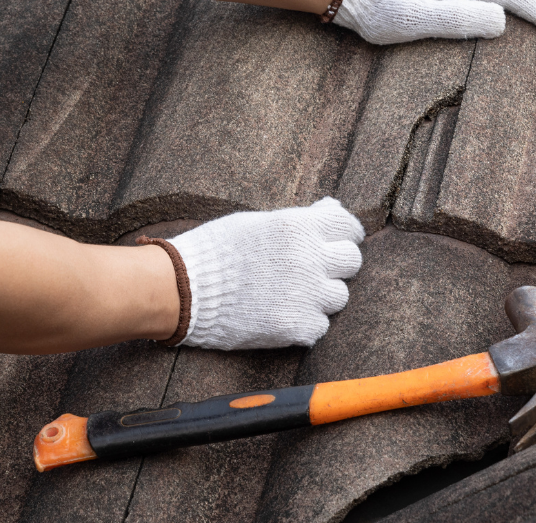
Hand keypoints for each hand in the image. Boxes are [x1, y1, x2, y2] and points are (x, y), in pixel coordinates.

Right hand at [166, 197, 364, 348]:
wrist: (184, 289)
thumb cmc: (217, 250)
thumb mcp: (258, 222)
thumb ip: (299, 219)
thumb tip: (331, 208)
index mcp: (299, 228)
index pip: (348, 227)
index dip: (344, 234)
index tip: (337, 242)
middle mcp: (309, 259)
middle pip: (351, 261)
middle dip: (336, 264)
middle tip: (314, 269)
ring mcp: (306, 295)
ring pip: (339, 296)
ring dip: (321, 295)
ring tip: (293, 293)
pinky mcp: (296, 326)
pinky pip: (320, 326)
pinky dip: (306, 322)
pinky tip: (283, 313)